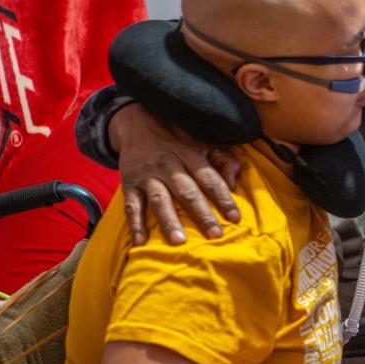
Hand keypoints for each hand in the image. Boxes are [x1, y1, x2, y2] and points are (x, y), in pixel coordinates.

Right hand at [109, 103, 241, 244]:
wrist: (136, 122)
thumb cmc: (177, 138)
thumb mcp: (203, 141)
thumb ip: (223, 159)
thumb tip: (235, 182)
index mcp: (190, 156)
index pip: (210, 179)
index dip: (223, 198)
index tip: (235, 218)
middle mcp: (170, 166)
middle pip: (188, 192)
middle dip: (202, 213)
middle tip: (214, 234)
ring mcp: (148, 176)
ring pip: (160, 200)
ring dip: (169, 220)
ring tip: (179, 241)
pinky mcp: (129, 183)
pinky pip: (132, 205)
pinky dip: (135, 223)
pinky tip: (140, 241)